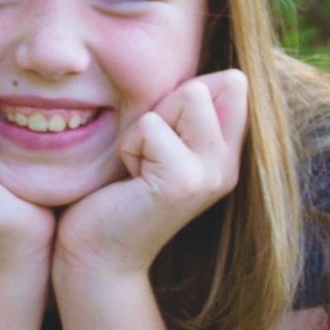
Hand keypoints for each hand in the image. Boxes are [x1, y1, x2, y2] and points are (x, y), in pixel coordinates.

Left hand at [53, 71, 247, 282]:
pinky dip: (130, 146)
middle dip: (160, 109)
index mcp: (225, 154)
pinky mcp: (184, 182)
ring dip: (144, 127)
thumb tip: (231, 75)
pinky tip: (129, 180)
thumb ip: (186, 111)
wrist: (96, 254)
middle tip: (144, 156)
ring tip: (136, 166)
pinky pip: (152, 125)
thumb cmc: (115, 193)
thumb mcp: (157, 142)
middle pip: (204, 85)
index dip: (183, 94)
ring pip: (186, 96)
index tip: (159, 139)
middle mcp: (226, 166)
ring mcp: (210, 175)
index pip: (232, 84)